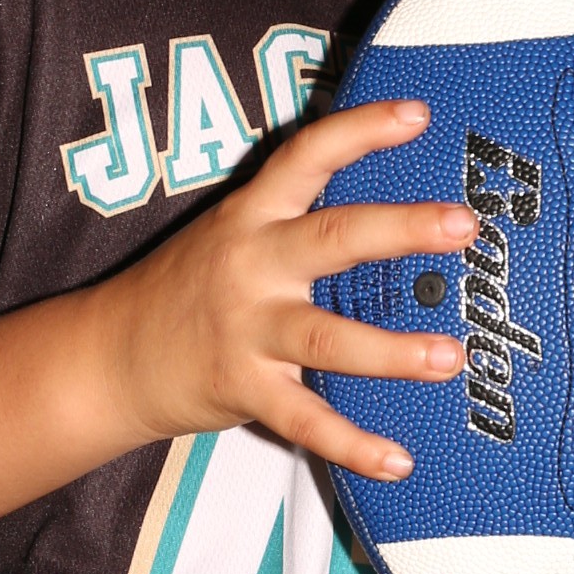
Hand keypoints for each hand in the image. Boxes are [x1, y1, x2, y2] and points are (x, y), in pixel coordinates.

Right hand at [97, 99, 474, 481]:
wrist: (110, 356)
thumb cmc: (187, 289)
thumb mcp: (232, 232)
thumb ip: (294, 217)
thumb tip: (389, 207)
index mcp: (252, 215)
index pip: (307, 155)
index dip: (362, 130)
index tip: (419, 114)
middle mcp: (251, 264)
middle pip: (333, 238)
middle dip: (402, 229)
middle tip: (463, 226)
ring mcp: (246, 329)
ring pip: (326, 338)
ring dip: (392, 351)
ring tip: (450, 357)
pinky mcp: (243, 387)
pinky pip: (305, 420)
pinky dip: (353, 444)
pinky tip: (399, 460)